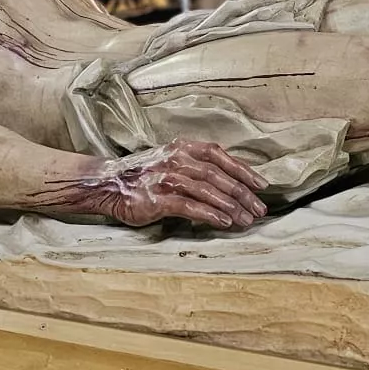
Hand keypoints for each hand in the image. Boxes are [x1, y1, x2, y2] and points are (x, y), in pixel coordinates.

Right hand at [54, 141, 267, 229]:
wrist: (107, 184)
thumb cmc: (142, 175)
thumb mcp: (169, 160)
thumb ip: (194, 166)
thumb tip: (228, 181)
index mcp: (181, 147)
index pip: (219, 155)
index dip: (243, 169)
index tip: (261, 185)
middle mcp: (175, 159)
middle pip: (217, 175)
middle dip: (242, 193)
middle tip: (259, 208)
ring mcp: (166, 178)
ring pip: (207, 190)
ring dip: (230, 206)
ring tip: (246, 219)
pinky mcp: (157, 198)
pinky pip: (190, 205)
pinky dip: (210, 214)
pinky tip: (224, 222)